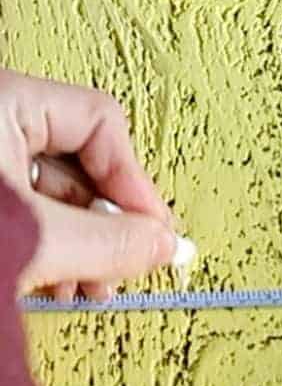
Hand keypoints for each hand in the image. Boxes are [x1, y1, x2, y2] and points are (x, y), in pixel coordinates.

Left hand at [0, 68, 175, 299]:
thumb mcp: (29, 233)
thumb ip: (104, 241)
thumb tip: (161, 244)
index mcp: (3, 99)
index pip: (101, 122)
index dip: (134, 180)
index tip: (149, 227)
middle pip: (83, 165)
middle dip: (107, 225)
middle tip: (124, 261)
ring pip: (53, 197)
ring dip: (82, 246)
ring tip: (86, 286)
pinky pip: (25, 214)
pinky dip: (47, 249)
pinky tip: (57, 283)